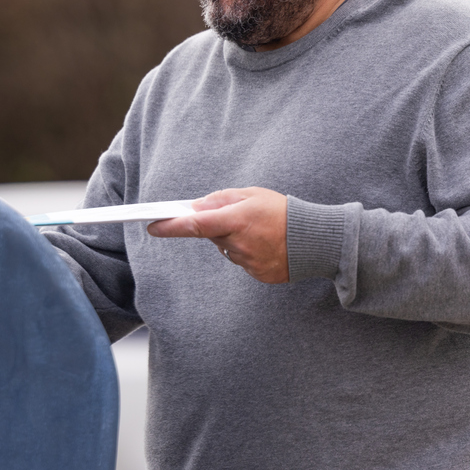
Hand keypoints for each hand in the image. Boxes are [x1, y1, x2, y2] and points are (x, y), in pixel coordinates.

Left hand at [146, 188, 289, 282]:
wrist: (316, 240)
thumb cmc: (283, 211)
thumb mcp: (252, 195)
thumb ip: (221, 200)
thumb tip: (197, 207)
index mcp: (236, 220)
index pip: (195, 225)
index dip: (171, 226)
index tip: (153, 226)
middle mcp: (239, 243)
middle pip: (212, 236)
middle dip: (217, 226)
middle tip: (236, 217)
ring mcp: (248, 262)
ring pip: (227, 249)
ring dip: (234, 239)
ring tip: (259, 231)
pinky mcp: (257, 274)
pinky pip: (241, 261)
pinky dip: (248, 251)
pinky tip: (266, 244)